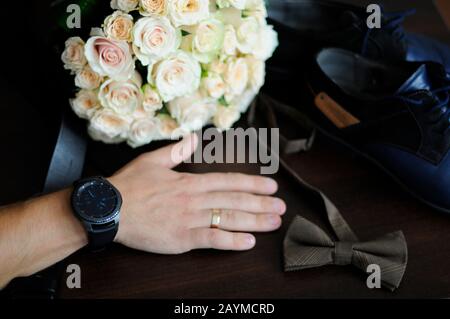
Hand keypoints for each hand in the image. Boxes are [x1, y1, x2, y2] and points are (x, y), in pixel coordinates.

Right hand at [110, 133, 285, 253]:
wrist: (109, 209)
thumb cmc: (130, 185)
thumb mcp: (152, 161)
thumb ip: (177, 151)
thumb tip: (193, 138)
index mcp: (189, 181)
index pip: (228, 181)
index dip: (252, 184)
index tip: (271, 186)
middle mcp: (194, 199)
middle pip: (234, 200)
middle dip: (261, 203)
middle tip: (281, 207)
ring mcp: (189, 219)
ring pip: (228, 219)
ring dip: (254, 221)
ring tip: (273, 223)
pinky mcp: (181, 238)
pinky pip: (211, 240)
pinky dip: (231, 242)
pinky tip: (248, 243)